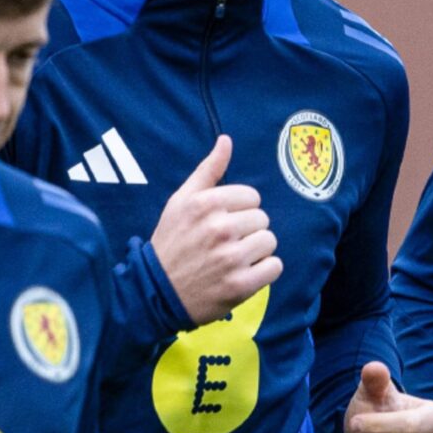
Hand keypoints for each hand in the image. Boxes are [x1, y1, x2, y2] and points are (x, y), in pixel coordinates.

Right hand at [150, 136, 281, 325]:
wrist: (158, 291)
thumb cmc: (172, 241)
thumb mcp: (181, 201)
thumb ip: (208, 170)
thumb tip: (226, 141)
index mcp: (205, 204)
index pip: (252, 197)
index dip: (241, 209)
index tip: (224, 222)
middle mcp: (219, 228)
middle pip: (262, 219)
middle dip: (248, 230)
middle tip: (226, 243)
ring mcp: (231, 258)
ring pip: (270, 241)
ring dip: (257, 250)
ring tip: (234, 258)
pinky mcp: (240, 284)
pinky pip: (275, 267)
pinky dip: (264, 271)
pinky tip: (244, 272)